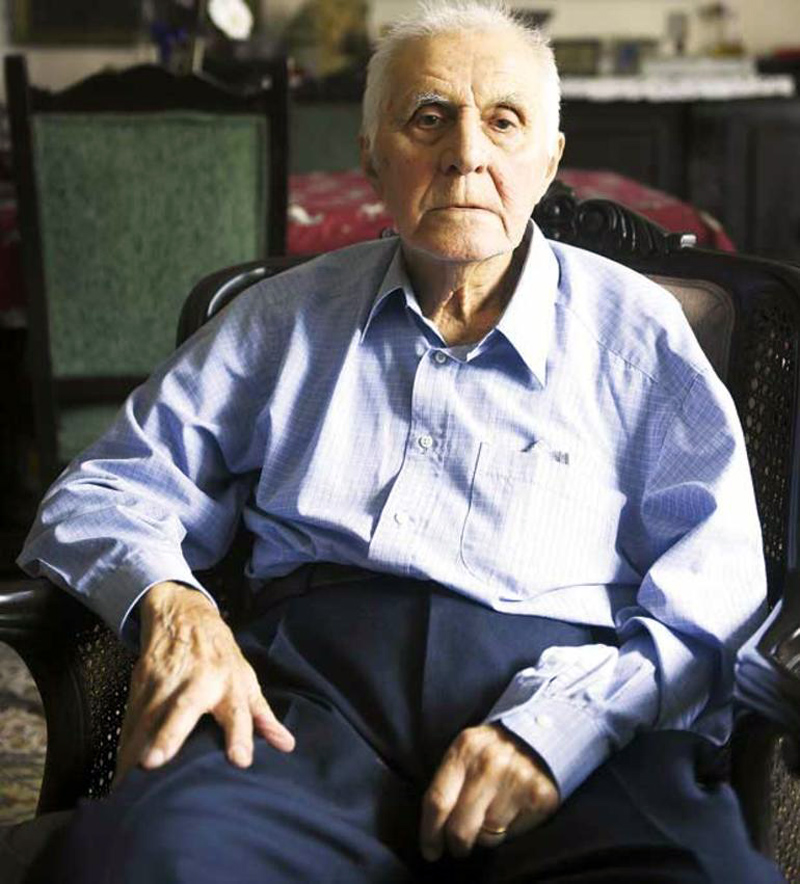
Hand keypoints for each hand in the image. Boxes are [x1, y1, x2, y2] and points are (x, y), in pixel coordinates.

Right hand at [114, 581, 293, 783]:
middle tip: (154, 763)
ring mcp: (167, 678)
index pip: (239, 710)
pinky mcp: (143, 678)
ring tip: (129, 780)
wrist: (184, 615)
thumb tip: (287, 745)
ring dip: (137, 745)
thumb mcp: (246, 679)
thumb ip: (262, 715)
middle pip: (185, 707)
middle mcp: (199, 680)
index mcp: (230, 683)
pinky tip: (121, 767)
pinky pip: (132, 714)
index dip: (241, 734)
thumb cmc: (220, 655)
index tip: (240, 760)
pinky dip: (125, 740)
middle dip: (169, 734)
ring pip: (150, 713)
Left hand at [419, 723, 558, 861]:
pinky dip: (510, 829)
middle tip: (459, 848)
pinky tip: (512, 812)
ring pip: (488, 834)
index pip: (438, 800)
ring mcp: (516, 779)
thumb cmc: (492, 750)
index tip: (430, 851)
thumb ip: (449, 780)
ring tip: (492, 816)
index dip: (430, 832)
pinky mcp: (540, 796)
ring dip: (487, 834)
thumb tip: (434, 826)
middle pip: (460, 827)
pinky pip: (514, 832)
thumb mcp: (466, 751)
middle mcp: (489, 763)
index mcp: (464, 749)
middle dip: (457, 844)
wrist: (537, 734)